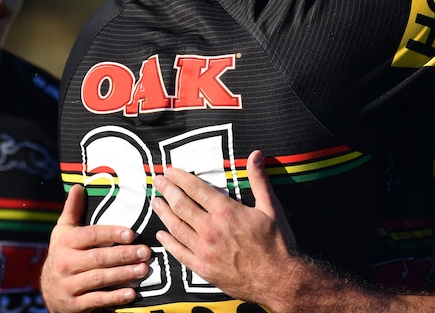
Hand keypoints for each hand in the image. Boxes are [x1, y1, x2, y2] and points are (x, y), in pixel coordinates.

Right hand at [40, 184, 151, 312]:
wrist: (48, 291)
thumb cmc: (62, 254)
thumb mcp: (63, 231)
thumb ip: (72, 210)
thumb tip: (77, 187)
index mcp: (65, 242)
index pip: (91, 235)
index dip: (111, 234)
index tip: (131, 233)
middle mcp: (64, 263)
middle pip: (97, 258)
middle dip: (123, 255)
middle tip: (145, 252)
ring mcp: (68, 285)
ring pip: (99, 279)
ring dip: (123, 275)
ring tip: (143, 269)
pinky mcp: (73, 305)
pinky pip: (97, 300)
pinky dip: (114, 297)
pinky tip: (131, 293)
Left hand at [152, 150, 295, 302]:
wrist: (279, 280)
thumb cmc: (277, 243)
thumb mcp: (271, 207)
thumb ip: (259, 180)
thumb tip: (256, 154)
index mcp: (226, 211)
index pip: (195, 188)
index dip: (179, 177)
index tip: (169, 170)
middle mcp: (210, 229)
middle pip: (180, 205)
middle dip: (167, 190)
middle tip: (157, 180)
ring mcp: (204, 250)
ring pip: (175, 227)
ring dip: (163, 212)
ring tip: (155, 202)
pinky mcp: (203, 268)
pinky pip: (179, 253)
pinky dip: (168, 242)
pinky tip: (161, 234)